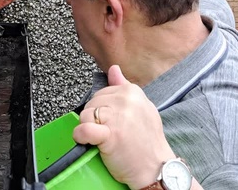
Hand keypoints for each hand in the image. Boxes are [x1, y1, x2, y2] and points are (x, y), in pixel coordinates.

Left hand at [73, 65, 175, 188]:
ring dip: (88, 129)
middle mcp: (125, 101)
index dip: (101, 109)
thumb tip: (113, 69)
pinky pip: (83, 130)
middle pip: (91, 104)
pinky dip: (81, 137)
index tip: (112, 121)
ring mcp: (118, 117)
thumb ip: (124, 87)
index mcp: (132, 92)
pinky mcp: (110, 134)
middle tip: (109, 132)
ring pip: (85, 116)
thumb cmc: (147, 142)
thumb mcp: (142, 108)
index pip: (101, 93)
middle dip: (94, 119)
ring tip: (104, 139)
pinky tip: (89, 142)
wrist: (156, 168)